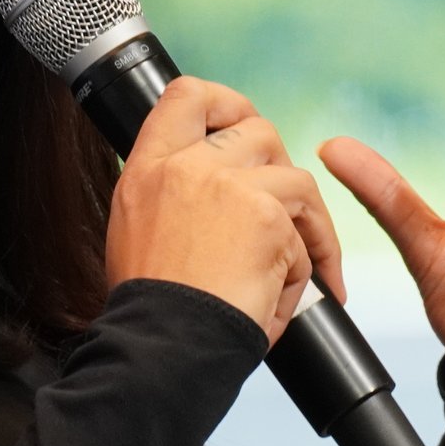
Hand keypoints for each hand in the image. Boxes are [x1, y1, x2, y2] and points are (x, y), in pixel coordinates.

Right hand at [105, 77, 346, 342]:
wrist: (163, 349)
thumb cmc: (153, 311)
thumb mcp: (136, 233)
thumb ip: (173, 193)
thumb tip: (216, 182)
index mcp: (148, 168)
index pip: (187, 96)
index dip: (226, 103)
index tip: (241, 127)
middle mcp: (187, 166)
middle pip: (259, 131)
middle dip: (280, 172)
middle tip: (282, 217)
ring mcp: (229, 186)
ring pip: (295, 181)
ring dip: (304, 228)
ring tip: (290, 273)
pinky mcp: (267, 216)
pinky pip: (307, 234)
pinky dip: (307, 269)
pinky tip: (281, 300)